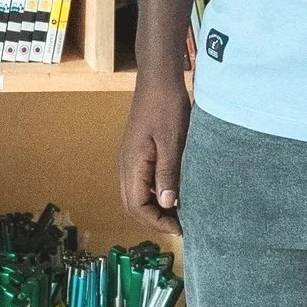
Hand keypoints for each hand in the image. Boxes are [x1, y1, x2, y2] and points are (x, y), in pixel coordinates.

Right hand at [119, 72, 191, 231]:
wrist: (158, 79)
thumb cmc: (166, 107)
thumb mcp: (172, 142)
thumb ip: (168, 174)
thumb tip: (165, 205)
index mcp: (132, 164)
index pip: (136, 206)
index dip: (156, 222)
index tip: (180, 227)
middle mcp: (126, 165)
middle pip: (132, 204)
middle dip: (154, 219)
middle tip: (180, 224)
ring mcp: (130, 158)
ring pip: (136, 194)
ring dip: (154, 208)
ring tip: (179, 212)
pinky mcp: (138, 152)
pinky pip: (142, 181)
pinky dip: (155, 193)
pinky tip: (174, 191)